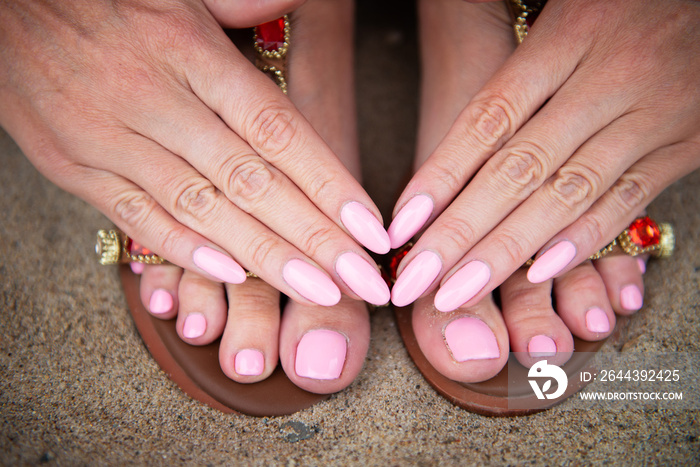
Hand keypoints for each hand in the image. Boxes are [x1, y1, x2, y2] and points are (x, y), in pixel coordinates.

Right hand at [0, 0, 389, 306]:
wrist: (4, 5)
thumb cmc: (111, 0)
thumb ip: (243, 1)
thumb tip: (300, 1)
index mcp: (190, 51)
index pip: (277, 130)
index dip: (329, 184)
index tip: (371, 229)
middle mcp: (154, 97)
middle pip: (251, 180)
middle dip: (313, 239)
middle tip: (362, 281)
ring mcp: (109, 136)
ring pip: (201, 207)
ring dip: (265, 257)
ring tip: (319, 292)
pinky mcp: (73, 165)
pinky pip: (137, 216)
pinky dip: (186, 251)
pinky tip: (235, 275)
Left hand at [389, 0, 699, 309]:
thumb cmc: (625, 3)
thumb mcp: (566, 14)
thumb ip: (517, 76)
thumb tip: (456, 156)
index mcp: (567, 38)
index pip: (488, 119)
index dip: (440, 176)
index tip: (401, 225)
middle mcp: (608, 79)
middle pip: (518, 169)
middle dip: (460, 233)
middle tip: (415, 280)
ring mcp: (653, 115)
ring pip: (567, 194)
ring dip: (507, 251)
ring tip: (457, 293)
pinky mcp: (687, 144)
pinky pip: (630, 199)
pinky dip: (583, 239)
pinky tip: (538, 274)